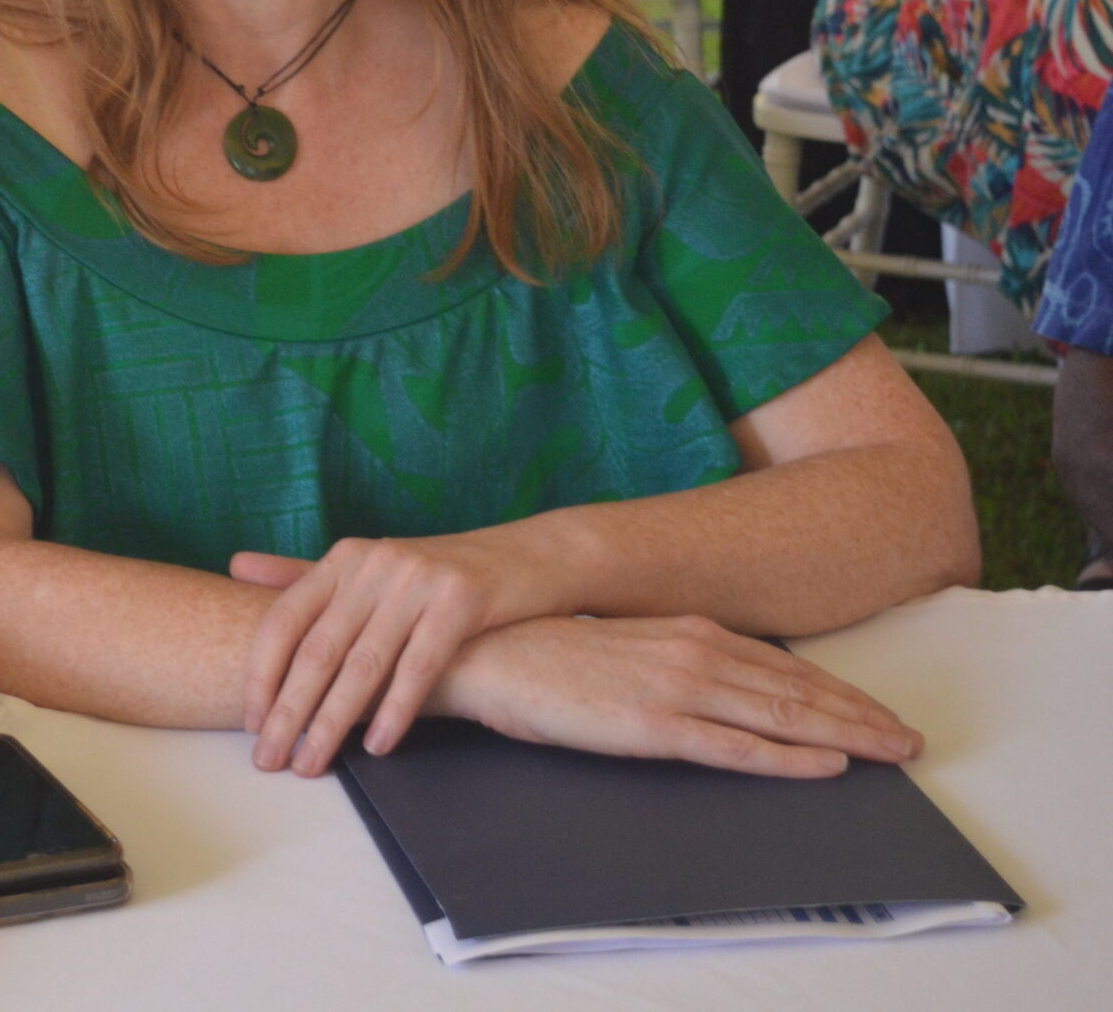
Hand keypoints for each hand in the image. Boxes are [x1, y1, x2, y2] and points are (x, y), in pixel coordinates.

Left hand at [231, 529, 570, 775]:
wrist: (529, 558)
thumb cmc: (436, 576)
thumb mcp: (368, 567)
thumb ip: (303, 573)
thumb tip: (234, 565)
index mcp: (343, 558)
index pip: (283, 621)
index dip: (261, 675)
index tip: (250, 723)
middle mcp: (373, 564)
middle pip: (317, 650)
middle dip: (288, 712)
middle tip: (268, 760)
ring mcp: (417, 581)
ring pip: (364, 665)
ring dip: (333, 723)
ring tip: (312, 763)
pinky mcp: (462, 601)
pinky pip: (420, 667)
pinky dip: (396, 712)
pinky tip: (379, 747)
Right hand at [428, 614, 923, 778]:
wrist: (486, 652)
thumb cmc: (543, 655)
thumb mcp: (622, 649)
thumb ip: (672, 661)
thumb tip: (714, 683)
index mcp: (688, 632)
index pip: (784, 667)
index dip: (839, 692)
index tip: (880, 713)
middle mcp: (695, 653)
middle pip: (798, 691)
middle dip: (862, 716)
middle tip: (912, 741)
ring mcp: (678, 688)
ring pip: (783, 716)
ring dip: (847, 736)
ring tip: (892, 754)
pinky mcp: (654, 724)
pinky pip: (737, 747)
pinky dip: (789, 758)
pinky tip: (827, 766)